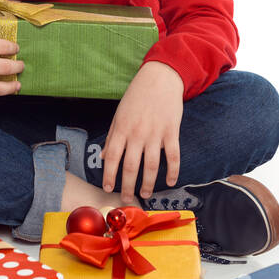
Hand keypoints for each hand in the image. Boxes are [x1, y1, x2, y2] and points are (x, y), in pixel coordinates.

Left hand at [100, 61, 183, 200]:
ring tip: (145, 194)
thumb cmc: (137, 96)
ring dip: (148, 184)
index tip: (107, 188)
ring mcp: (156, 133)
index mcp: (122, 128)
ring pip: (151, 166)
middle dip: (127, 186)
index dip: (109, 175)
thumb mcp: (119, 113)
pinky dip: (172, 171)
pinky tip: (170, 182)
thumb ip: (112, 136)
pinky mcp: (171, 132)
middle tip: (127, 200)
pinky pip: (173, 156)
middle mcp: (138, 133)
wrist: (160, 78)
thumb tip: (104, 157)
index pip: (112, 158)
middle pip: (131, 167)